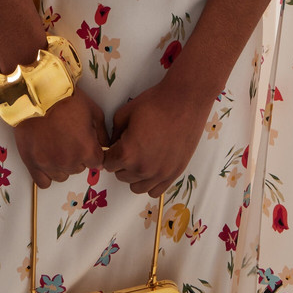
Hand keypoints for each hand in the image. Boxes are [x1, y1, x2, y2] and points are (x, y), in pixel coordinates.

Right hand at [14, 86, 108, 188]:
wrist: (36, 95)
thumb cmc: (66, 99)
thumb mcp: (93, 111)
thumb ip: (102, 133)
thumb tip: (105, 146)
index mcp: (87, 150)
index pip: (97, 163)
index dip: (92, 152)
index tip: (86, 144)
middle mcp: (70, 162)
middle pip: (79, 168)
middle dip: (77, 157)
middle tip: (69, 139)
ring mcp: (50, 165)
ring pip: (62, 175)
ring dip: (62, 165)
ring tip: (56, 147)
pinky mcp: (33, 164)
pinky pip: (43, 182)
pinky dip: (46, 174)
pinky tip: (46, 161)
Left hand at [103, 78, 213, 196]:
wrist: (185, 102)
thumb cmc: (154, 104)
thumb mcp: (124, 114)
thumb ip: (113, 134)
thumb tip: (112, 146)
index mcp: (127, 153)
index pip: (107, 163)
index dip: (110, 153)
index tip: (117, 145)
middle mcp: (142, 168)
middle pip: (121, 175)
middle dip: (121, 163)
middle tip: (131, 147)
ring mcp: (160, 174)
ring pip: (136, 187)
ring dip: (135, 175)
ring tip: (142, 158)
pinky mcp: (174, 173)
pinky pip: (155, 191)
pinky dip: (150, 182)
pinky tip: (153, 167)